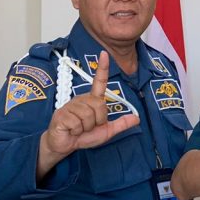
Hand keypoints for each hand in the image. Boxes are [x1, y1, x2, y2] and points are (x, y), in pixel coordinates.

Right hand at [37, 51, 138, 176]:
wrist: (64, 145)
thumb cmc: (83, 136)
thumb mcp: (106, 131)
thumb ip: (120, 124)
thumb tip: (136, 118)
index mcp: (92, 100)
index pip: (99, 82)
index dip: (102, 68)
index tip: (104, 53)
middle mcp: (82, 99)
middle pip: (100, 105)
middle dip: (98, 121)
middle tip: (88, 127)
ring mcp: (71, 105)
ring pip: (89, 115)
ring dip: (87, 127)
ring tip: (79, 129)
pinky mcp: (62, 114)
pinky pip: (78, 123)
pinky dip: (77, 131)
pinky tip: (71, 130)